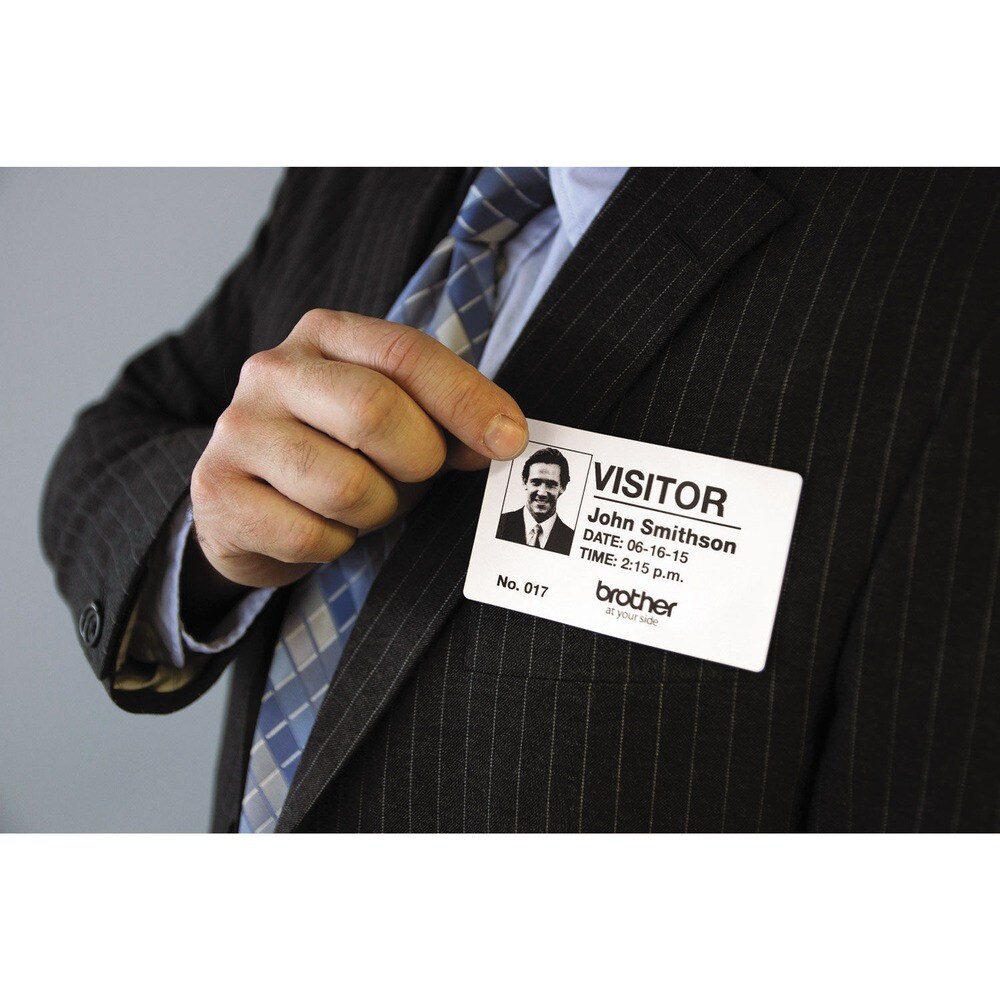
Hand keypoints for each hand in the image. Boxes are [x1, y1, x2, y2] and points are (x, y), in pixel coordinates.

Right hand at [188, 309, 527, 593]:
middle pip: (373, 411)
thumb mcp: (399, 421)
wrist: (248, 503)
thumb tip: (503, 438)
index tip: (509, 441)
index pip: (405, 352)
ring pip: (344, 485)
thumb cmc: (339, 452)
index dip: (466, 399)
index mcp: (324, 334)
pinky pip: (308, 534)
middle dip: (417, 461)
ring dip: (377, 510)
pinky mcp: (216, 493)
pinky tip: (323, 529)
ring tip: (365, 502)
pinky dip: (335, 545)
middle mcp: (271, 370)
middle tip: (417, 477)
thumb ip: (447, 417)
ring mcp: (237, 430)